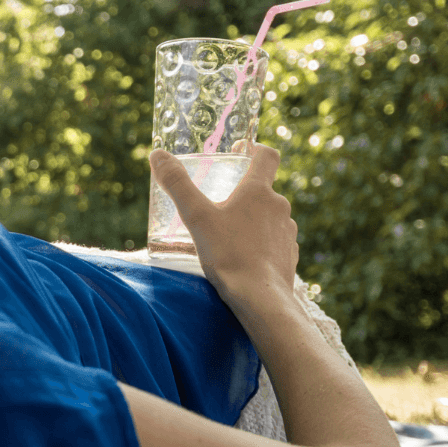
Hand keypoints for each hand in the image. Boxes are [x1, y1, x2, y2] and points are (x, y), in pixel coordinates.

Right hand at [148, 143, 298, 315]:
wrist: (260, 297)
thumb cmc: (228, 254)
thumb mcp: (196, 217)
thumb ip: (177, 184)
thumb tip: (157, 154)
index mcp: (259, 191)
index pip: (266, 155)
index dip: (255, 149)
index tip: (241, 151)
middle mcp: (279, 206)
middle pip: (263, 189)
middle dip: (243, 193)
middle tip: (220, 204)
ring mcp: (288, 231)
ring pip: (269, 217)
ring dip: (252, 220)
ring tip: (229, 236)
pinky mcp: (290, 255)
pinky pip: (275, 241)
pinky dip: (261, 243)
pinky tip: (243, 258)